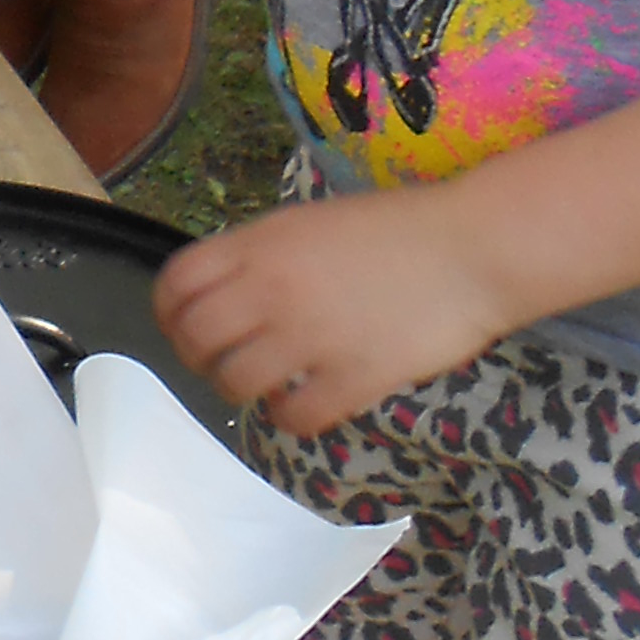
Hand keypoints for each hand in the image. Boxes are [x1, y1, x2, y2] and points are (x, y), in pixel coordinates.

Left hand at [155, 184, 510, 434]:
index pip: (176, 284)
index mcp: (258, 244)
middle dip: (198, 357)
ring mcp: (309, 335)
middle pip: (194, 338)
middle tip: (224, 363)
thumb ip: (262, 255)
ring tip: (267, 384)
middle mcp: (271, 288)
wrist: (471, 248)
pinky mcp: (351, 377)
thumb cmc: (396, 230)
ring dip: (241, 390)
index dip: (168, 312)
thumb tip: (227, 290)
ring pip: (234, 382)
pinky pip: (293, 416)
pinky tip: (306, 403)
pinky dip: (290, 417)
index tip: (184, 327)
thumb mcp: (310, 223)